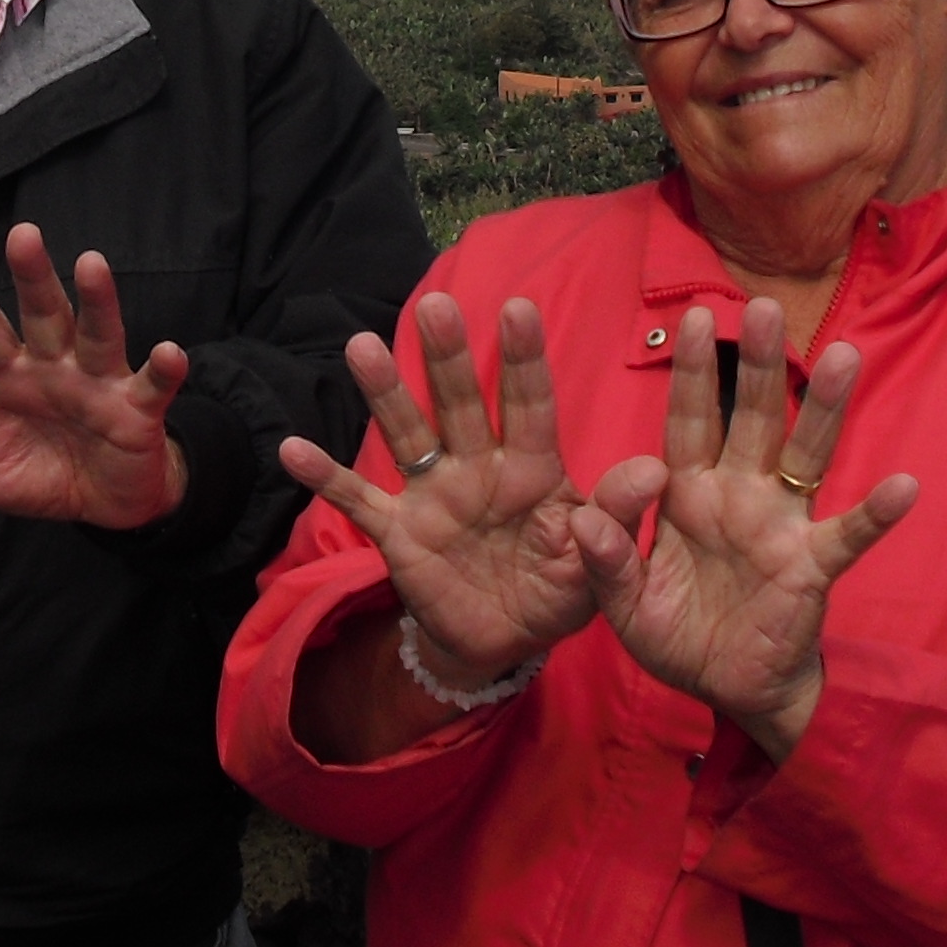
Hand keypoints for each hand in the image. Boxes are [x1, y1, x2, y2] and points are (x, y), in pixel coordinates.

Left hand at [0, 224, 190, 529]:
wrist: (109, 502)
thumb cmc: (42, 470)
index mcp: (11, 375)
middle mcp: (55, 367)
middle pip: (42, 314)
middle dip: (32, 277)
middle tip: (22, 235)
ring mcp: (99, 383)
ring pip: (96, 334)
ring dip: (97, 302)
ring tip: (92, 264)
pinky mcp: (138, 410)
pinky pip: (152, 385)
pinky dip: (163, 369)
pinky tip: (171, 352)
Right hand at [280, 293, 592, 686]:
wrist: (505, 642)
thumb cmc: (559, 589)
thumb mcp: (597, 564)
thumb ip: (619, 517)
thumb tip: (654, 471)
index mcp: (533, 468)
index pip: (529, 405)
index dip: (523, 359)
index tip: (518, 307)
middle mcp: (478, 467)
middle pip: (460, 403)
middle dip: (447, 356)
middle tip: (434, 303)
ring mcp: (434, 496)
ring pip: (407, 434)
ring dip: (385, 393)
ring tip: (360, 346)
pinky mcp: (399, 533)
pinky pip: (358, 501)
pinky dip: (326, 478)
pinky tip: (293, 449)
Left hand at [571, 297, 917, 758]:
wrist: (727, 691)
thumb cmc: (677, 635)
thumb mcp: (625, 602)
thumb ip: (606, 560)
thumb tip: (583, 517)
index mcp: (689, 493)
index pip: (690, 419)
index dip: (693, 372)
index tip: (695, 316)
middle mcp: (739, 495)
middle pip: (752, 418)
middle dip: (758, 365)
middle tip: (764, 306)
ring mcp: (780, 526)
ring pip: (806, 455)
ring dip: (825, 408)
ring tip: (844, 355)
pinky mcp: (810, 567)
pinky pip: (848, 535)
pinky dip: (875, 513)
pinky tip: (904, 485)